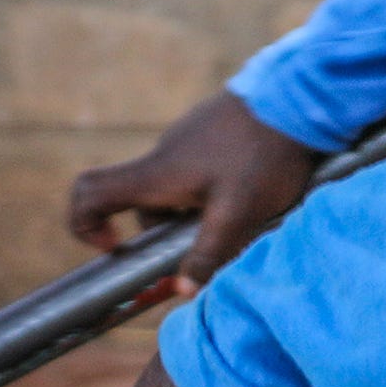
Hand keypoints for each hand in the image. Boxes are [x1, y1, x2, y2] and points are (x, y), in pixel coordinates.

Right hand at [67, 93, 320, 293]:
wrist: (300, 94)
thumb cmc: (263, 155)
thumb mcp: (238, 214)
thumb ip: (208, 255)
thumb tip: (182, 292)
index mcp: (155, 174)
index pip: (88, 192)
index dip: (85, 224)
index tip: (115, 247)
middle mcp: (163, 154)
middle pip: (142, 202)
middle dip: (168, 231)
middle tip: (211, 240)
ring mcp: (189, 138)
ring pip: (176, 187)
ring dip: (198, 209)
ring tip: (244, 211)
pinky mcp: (213, 129)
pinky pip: (200, 168)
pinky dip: (215, 187)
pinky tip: (255, 187)